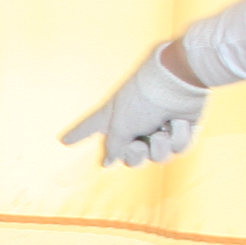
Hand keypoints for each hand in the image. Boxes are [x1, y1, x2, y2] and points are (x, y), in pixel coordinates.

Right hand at [60, 44, 208, 166]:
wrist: (178, 81)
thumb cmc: (142, 99)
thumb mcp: (120, 126)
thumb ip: (113, 147)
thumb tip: (107, 163)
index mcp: (114, 117)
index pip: (90, 128)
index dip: (78, 134)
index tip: (64, 140)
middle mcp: (134, 124)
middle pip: (130, 157)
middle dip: (136, 155)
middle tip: (139, 143)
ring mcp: (157, 128)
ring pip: (156, 157)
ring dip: (159, 146)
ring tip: (161, 129)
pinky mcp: (180, 130)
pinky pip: (178, 149)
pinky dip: (178, 137)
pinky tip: (179, 121)